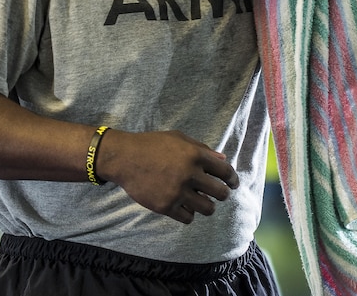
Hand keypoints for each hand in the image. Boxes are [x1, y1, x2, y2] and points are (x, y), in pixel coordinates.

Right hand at [96, 129, 239, 223]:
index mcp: (194, 155)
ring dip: (207, 206)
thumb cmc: (151, 144)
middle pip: (221, 193)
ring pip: (207, 208)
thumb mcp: (178, 138)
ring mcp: (177, 192)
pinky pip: (188, 217)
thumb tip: (223, 159)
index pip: (225, 171)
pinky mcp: (165, 206)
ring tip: (201, 202)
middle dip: (222, 194)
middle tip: (218, 194)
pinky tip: (183, 206)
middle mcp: (189, 174)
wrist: (124, 157)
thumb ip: (201, 148)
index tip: (233, 184)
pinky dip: (188, 213)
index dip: (233, 179)